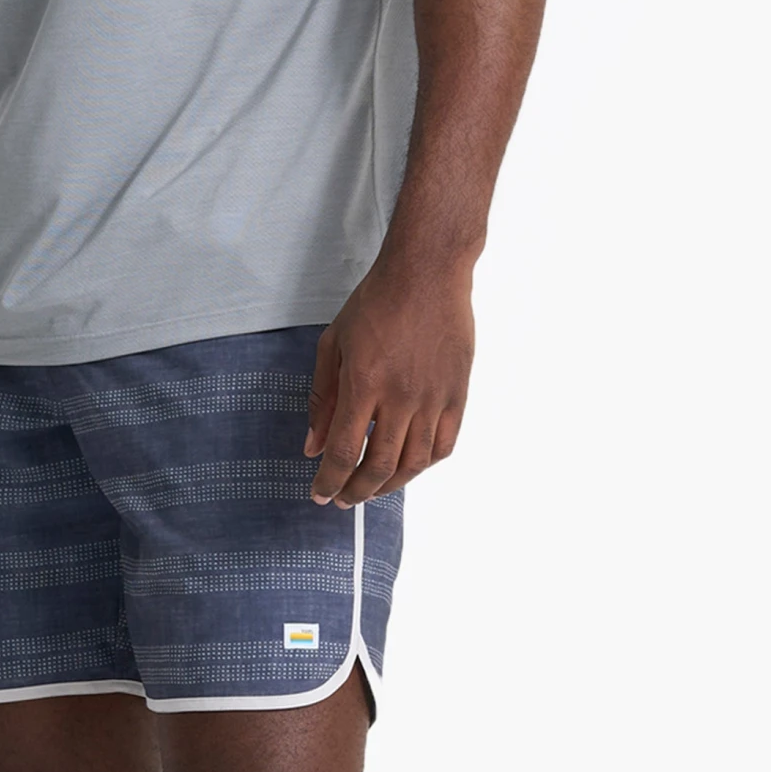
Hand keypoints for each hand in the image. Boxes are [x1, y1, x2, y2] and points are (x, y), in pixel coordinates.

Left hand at [305, 258, 473, 506]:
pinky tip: (407, 467)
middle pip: (379, 467)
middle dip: (356, 492)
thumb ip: (321, 400)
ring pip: (413, 464)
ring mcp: (433, 398)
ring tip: (372, 489)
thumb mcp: (334, 345)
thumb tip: (314, 446)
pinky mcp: (457, 394)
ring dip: (389, 486)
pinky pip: (443, 445)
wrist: (428, 271)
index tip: (320, 494)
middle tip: (344, 499)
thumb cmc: (377, 302)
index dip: (329, 482)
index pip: (344, 452)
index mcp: (365, 384)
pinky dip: (423, 465)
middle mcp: (401, 397)